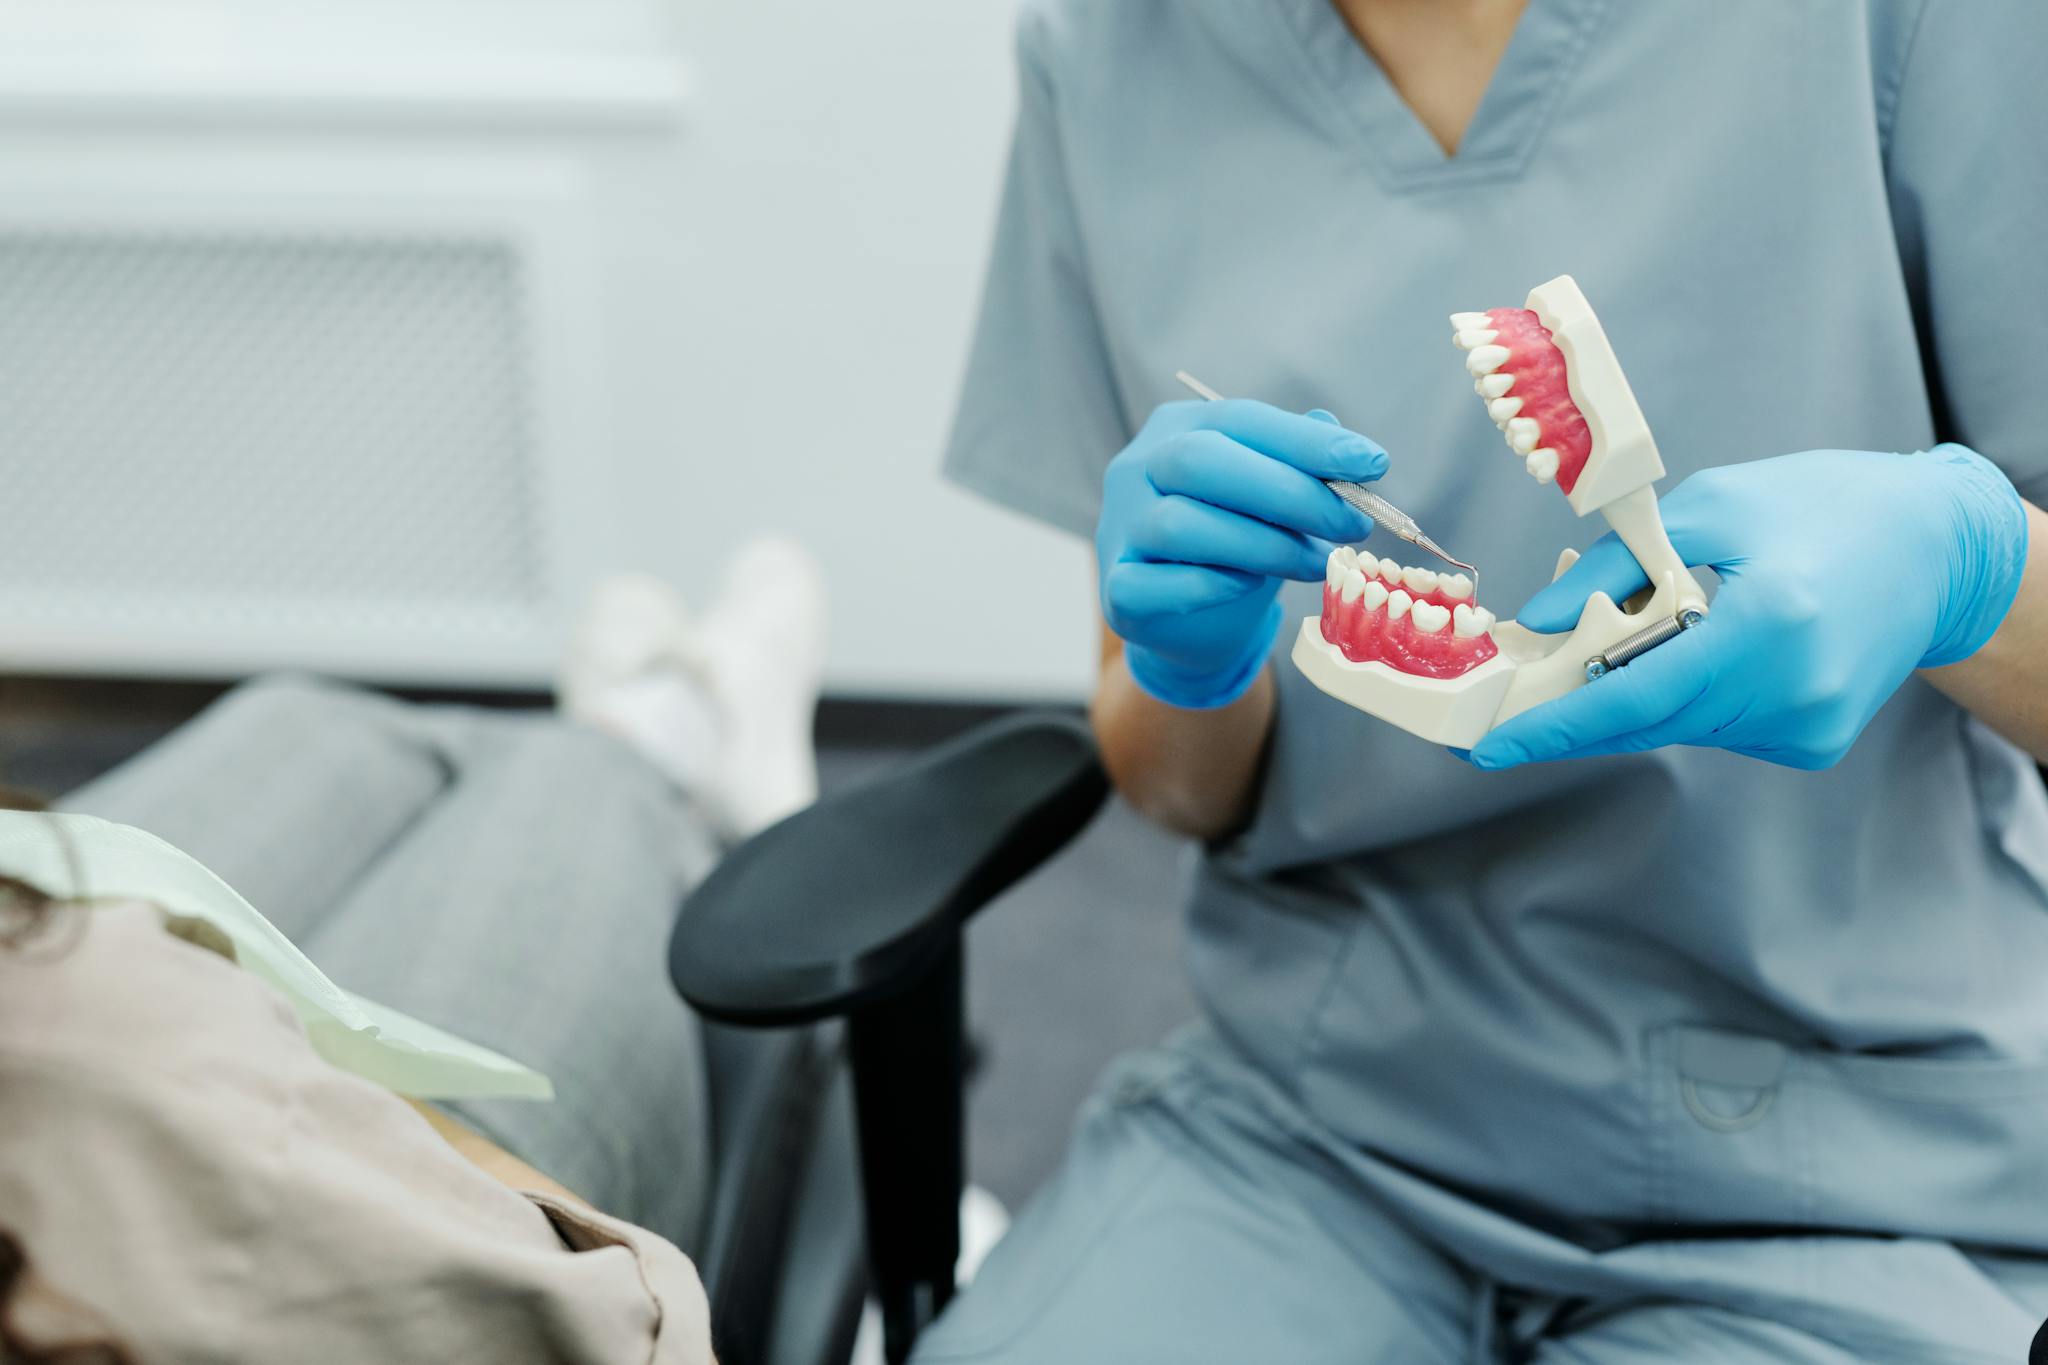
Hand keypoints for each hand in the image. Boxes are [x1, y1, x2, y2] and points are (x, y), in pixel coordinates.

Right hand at [1097, 400, 1387, 708]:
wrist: (1192, 625)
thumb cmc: (1237, 548)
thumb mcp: (1272, 501)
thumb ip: (1299, 470)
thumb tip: (1346, 452)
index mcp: (1177, 429)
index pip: (1241, 419)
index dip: (1307, 442)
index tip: (1373, 463)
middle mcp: (1137, 469)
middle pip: (1200, 461)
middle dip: (1289, 492)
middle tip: (1351, 523)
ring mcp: (1119, 529)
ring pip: (1180, 524)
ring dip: (1262, 545)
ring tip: (1314, 563)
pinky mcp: (1117, 590)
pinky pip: (1155, 584)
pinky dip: (1210, 585)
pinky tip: (1247, 586)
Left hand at [1469, 445, 2028, 770]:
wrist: (1937, 547)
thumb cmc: (1821, 506)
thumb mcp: (1710, 508)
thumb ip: (1616, 567)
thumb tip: (1537, 623)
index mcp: (1769, 626)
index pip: (1638, 696)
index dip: (1557, 726)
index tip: (1489, 749)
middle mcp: (1791, 692)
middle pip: (1646, 721)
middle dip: (1571, 713)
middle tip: (1503, 704)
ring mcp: (1806, 728)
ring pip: (1676, 727)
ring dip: (1628, 695)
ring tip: (1607, 646)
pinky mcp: (1812, 743)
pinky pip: (1715, 727)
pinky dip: (1682, 697)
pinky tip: (1690, 651)